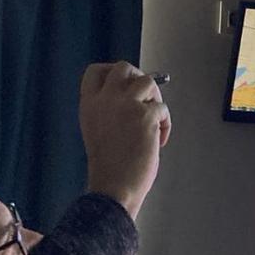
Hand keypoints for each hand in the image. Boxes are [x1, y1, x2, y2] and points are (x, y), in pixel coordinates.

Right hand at [79, 62, 171, 218]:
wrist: (114, 187)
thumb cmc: (109, 168)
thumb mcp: (98, 130)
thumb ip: (110, 111)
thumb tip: (135, 97)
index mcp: (89, 105)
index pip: (95, 71)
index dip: (112, 73)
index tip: (124, 85)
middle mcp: (105, 100)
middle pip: (123, 67)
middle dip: (137, 78)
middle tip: (145, 99)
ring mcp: (125, 105)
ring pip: (147, 81)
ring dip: (155, 98)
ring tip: (153, 121)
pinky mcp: (145, 116)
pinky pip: (162, 108)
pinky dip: (165, 124)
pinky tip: (159, 141)